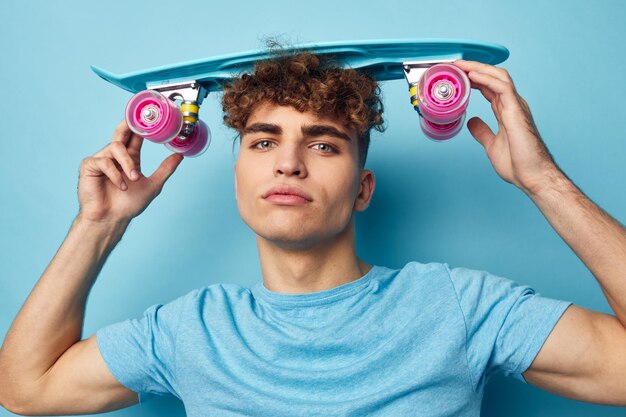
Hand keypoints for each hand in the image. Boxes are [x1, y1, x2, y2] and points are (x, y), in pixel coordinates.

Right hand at [77, 120, 183, 223]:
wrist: (111, 219)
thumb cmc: (129, 205)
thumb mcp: (153, 185)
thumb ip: (165, 169)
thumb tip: (180, 155)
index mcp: (129, 159)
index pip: (135, 137)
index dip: (140, 126)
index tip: (149, 115)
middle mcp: (115, 156)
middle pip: (121, 132)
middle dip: (128, 124)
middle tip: (137, 119)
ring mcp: (101, 160)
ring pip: (116, 148)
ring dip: (127, 163)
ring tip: (133, 179)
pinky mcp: (89, 166)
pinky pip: (104, 161)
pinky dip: (115, 174)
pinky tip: (120, 185)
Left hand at [452, 59, 559, 194]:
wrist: (532, 176)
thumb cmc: (518, 164)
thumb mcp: (491, 144)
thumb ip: (482, 131)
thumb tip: (472, 122)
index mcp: (506, 111)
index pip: (488, 87)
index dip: (473, 78)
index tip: (456, 75)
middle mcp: (512, 105)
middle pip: (493, 77)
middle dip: (473, 68)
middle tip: (454, 64)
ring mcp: (516, 106)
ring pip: (498, 76)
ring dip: (478, 68)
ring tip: (460, 65)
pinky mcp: (517, 111)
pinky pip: (503, 87)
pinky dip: (487, 79)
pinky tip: (472, 76)